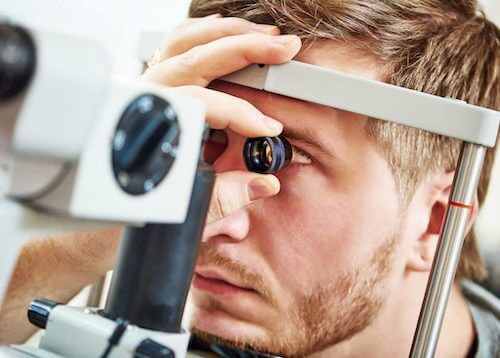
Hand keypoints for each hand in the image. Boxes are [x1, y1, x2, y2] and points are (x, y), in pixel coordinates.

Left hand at [143, 14, 300, 223]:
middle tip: (283, 48)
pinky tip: (229, 33)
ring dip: (228, 34)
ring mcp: (147, 84)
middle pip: (197, 57)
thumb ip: (225, 196)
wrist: (111, 196)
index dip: (243, 114)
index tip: (269, 128)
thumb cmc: (139, 200)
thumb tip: (265, 183)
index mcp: (151, 123)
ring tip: (265, 35)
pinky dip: (205, 34)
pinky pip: (177, 44)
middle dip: (246, 48)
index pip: (205, 104)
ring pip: (186, 41)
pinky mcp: (153, 82)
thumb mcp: (184, 205)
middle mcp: (146, 97)